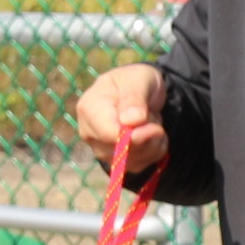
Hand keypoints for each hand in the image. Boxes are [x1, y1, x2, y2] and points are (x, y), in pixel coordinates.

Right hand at [73, 62, 166, 181]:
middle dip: (146, 138)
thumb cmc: (136, 80)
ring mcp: (100, 148)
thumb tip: (131, 120)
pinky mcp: (114, 160)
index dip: (134, 136)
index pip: (107, 134)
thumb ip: (134, 97)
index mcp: (89, 108)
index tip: (155, 128)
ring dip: (152, 144)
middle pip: (119, 152)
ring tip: (151, 121)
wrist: (141, 89)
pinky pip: (139, 165)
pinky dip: (153, 151)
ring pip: (131, 162)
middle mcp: (89, 132)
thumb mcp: (138, 79)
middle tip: (153, 116)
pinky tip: (152, 134)